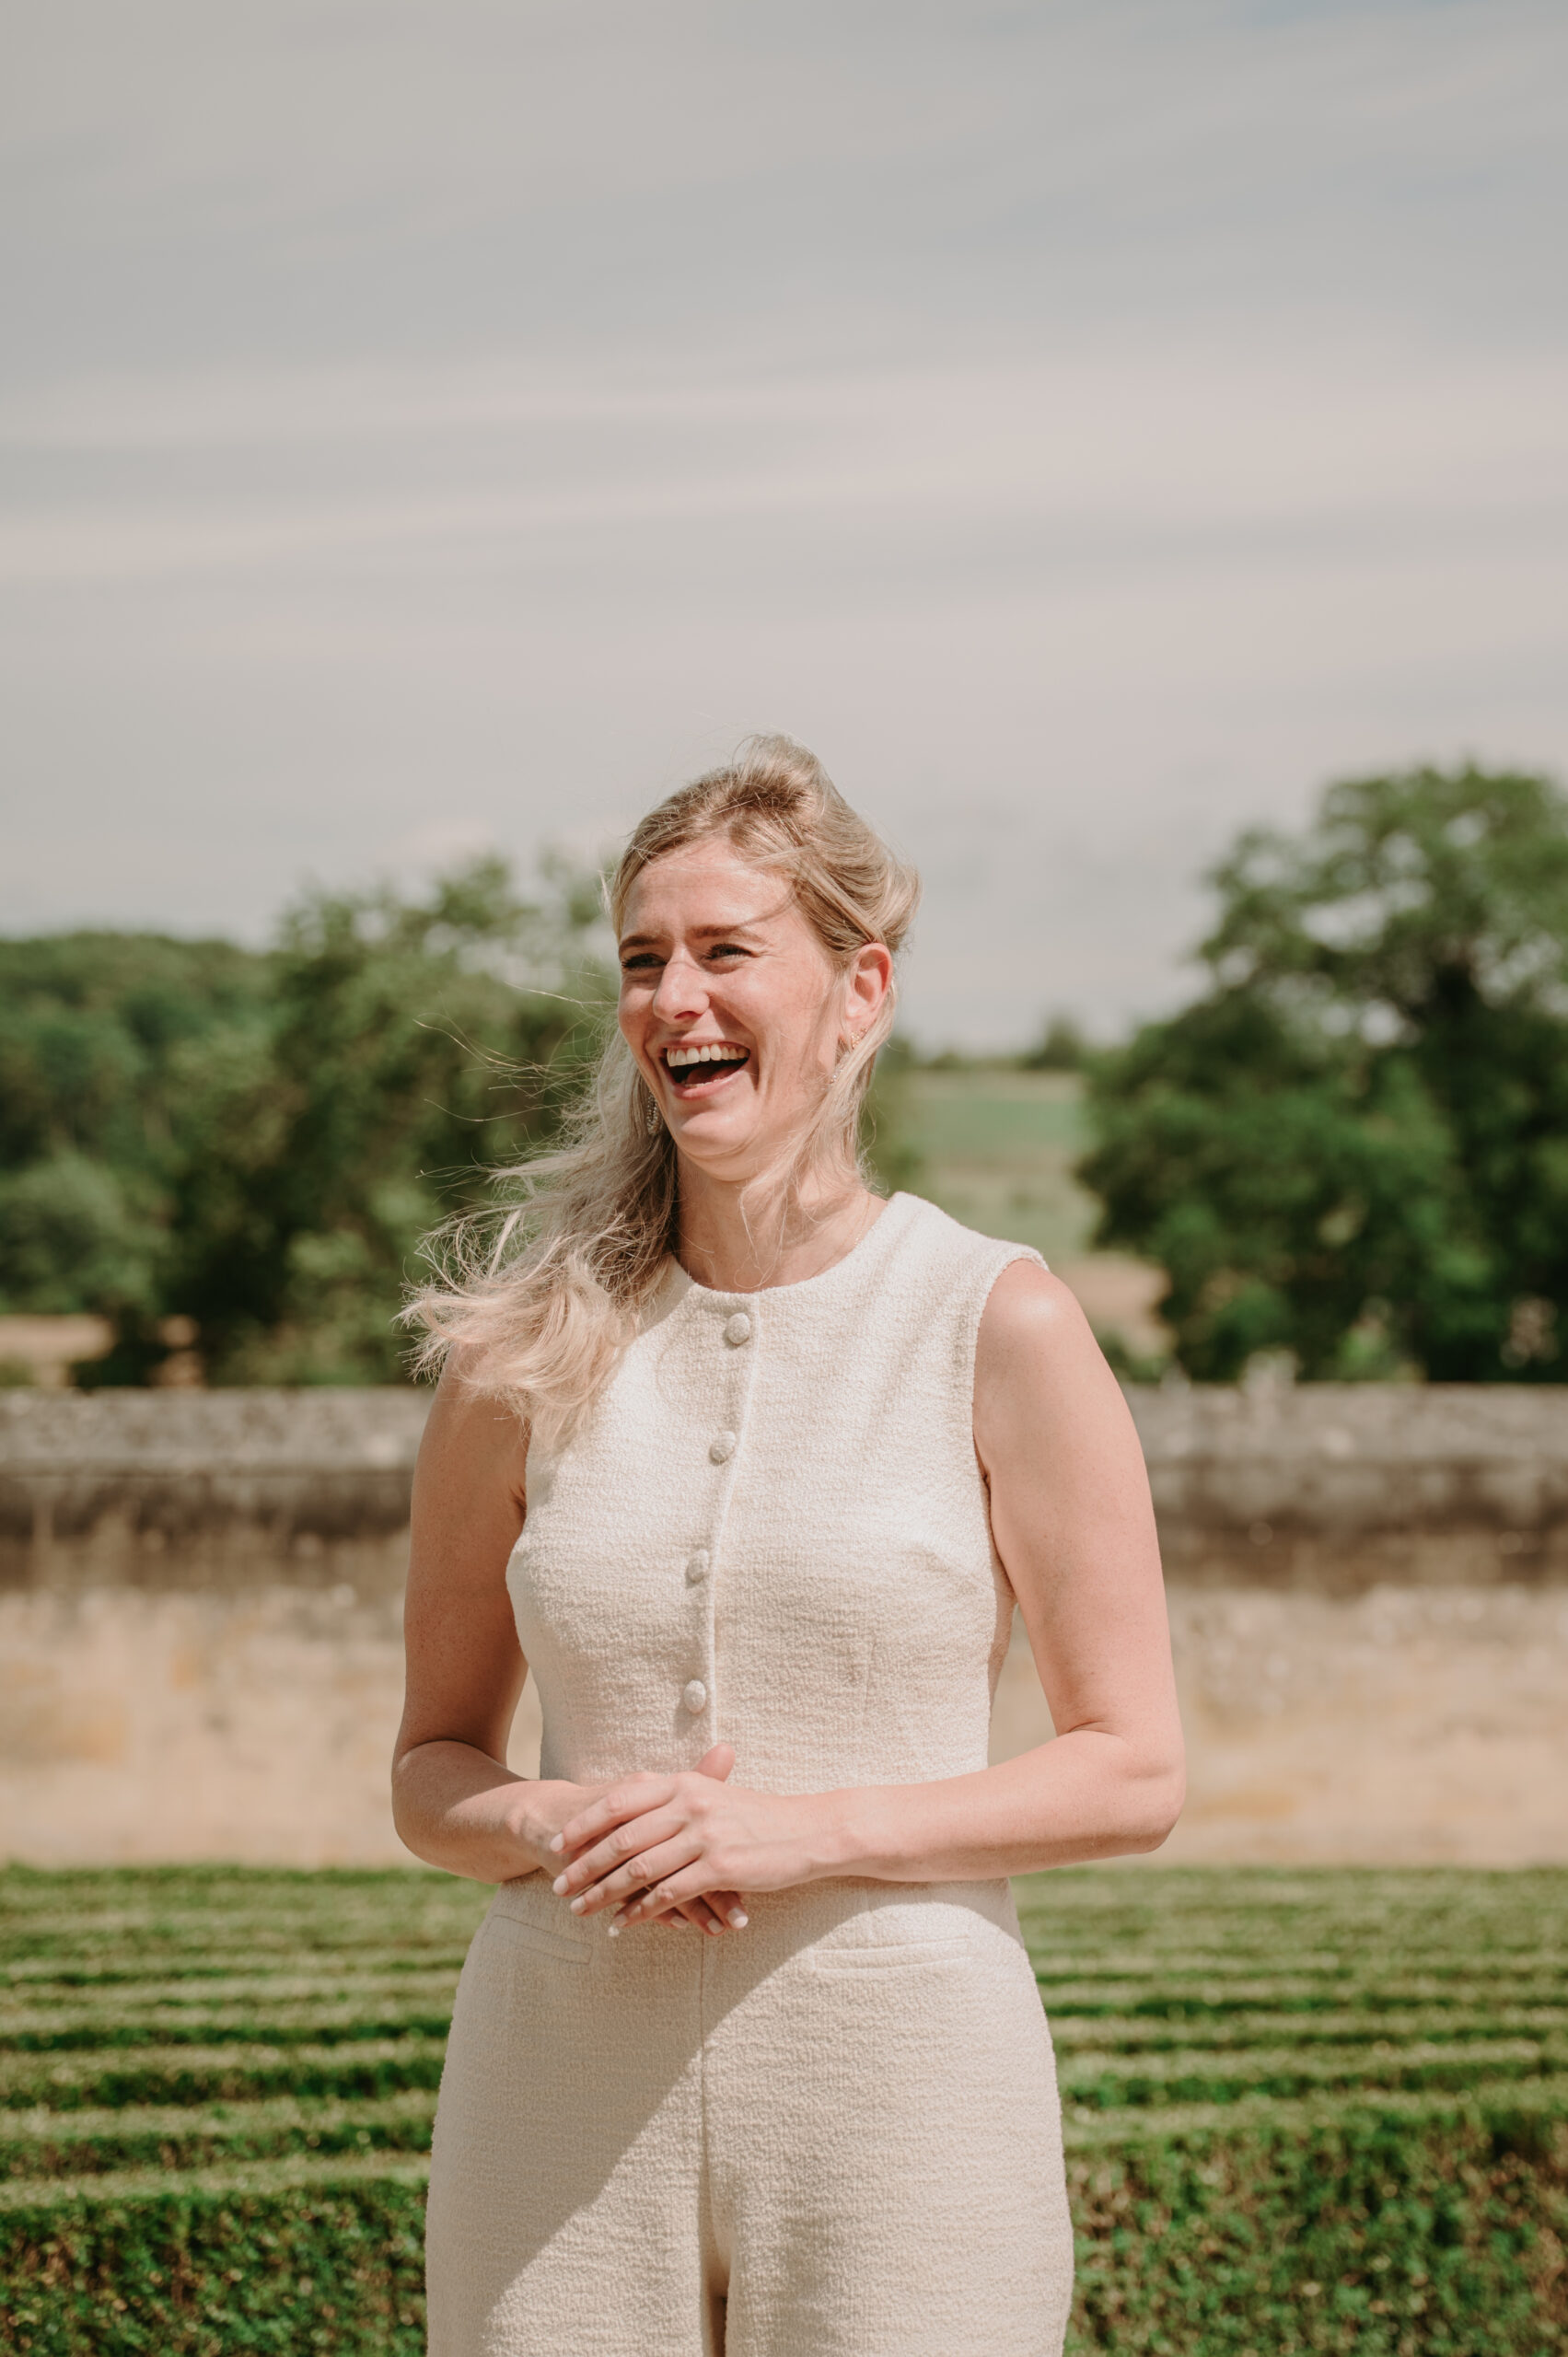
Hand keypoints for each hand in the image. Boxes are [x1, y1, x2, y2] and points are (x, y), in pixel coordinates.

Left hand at [550, 1743, 821, 1933]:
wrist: (808, 1830)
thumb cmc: (758, 1814)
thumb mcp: (714, 1792)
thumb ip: (673, 1795)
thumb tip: (628, 1796)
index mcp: (683, 1782)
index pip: (618, 1802)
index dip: (584, 1824)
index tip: (558, 1843)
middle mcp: (689, 1805)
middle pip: (621, 1838)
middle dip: (584, 1864)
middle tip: (559, 1885)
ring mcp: (704, 1837)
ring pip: (638, 1869)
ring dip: (603, 1892)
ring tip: (580, 1910)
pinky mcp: (719, 1869)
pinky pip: (667, 1894)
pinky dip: (640, 1912)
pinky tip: (622, 1925)